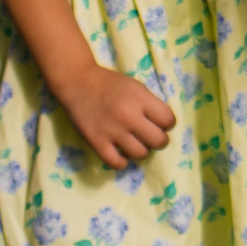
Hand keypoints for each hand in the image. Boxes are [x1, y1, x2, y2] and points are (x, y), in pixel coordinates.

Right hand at [50, 62, 175, 168]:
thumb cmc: (110, 83)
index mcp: (141, 99)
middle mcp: (129, 116)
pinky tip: (121, 155)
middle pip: (159, 141)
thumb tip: (163, 125)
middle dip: (159, 141)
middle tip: (150, 137)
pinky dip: (122, 162)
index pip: (168, 120)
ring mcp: (113, 131)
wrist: (78, 82)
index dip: (167, 124)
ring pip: (141, 154)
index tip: (161, 124)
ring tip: (135, 144)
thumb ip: (150, 104)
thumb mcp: (136, 86)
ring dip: (141, 151)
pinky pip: (116, 163)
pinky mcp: (97, 142)